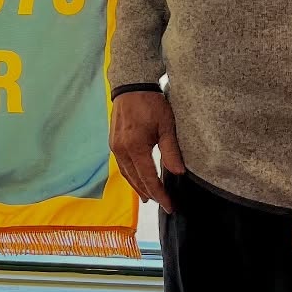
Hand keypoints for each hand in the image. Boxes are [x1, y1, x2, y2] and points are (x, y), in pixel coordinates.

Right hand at [110, 89, 183, 212]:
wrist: (131, 85)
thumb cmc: (151, 103)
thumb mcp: (166, 126)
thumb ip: (171, 151)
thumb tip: (178, 173)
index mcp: (135, 147)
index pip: (148, 178)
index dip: (160, 194)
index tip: (170, 205)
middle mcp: (121, 150)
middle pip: (136, 180)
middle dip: (150, 193)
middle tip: (164, 204)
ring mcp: (115, 147)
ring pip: (126, 174)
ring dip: (138, 187)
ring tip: (149, 197)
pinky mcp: (113, 142)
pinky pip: (122, 166)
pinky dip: (131, 176)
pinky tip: (137, 179)